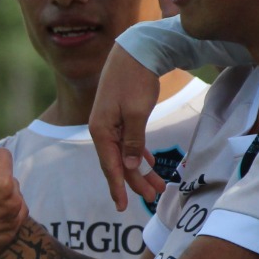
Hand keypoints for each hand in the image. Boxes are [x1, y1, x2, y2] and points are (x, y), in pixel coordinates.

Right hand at [89, 46, 163, 211]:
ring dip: (140, 170)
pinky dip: (139, 154)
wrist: (135, 50)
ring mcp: (111, 123)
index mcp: (101, 130)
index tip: (122, 207)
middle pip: (118, 163)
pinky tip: (149, 163)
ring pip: (125, 154)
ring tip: (157, 186)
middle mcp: (102, 129)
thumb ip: (132, 141)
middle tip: (153, 197)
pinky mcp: (120, 117)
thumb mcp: (136, 112)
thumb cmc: (135, 80)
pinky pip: (128, 142)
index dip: (118, 187)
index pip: (109, 166)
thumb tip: (129, 166)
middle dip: (135, 182)